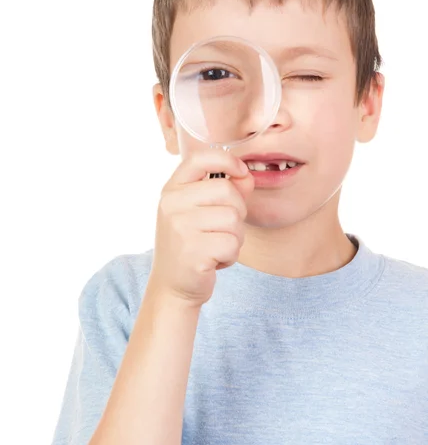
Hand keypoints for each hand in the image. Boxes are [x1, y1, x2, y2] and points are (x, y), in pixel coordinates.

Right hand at [150, 149, 253, 307]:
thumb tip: (247, 176)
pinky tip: (214, 261)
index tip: (240, 171)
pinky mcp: (192, 251)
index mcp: (172, 189)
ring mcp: (180, 227)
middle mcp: (172, 204)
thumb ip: (226, 190)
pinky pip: (232, 243)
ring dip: (234, 236)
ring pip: (233, 218)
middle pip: (227, 190)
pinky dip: (231, 255)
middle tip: (222, 229)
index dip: (227, 160)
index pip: (200, 158)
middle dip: (237, 211)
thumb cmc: (192, 244)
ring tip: (215, 246)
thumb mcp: (202, 211)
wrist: (172, 286)